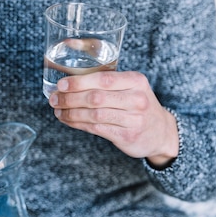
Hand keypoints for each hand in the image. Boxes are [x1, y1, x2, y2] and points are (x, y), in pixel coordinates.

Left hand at [48, 71, 178, 167]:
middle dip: (70, 98)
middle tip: (54, 99)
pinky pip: (96, 129)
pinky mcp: (127, 136)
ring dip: (71, 112)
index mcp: (136, 81)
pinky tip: (68, 120)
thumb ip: (108, 82)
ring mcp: (133, 119)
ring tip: (58, 110)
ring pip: (94, 115)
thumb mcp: (132, 87)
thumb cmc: (138, 104)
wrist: (161, 132)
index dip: (79, 82)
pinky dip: (78, 124)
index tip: (61, 84)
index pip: (103, 79)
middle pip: (96, 98)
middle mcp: (137, 99)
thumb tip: (70, 81)